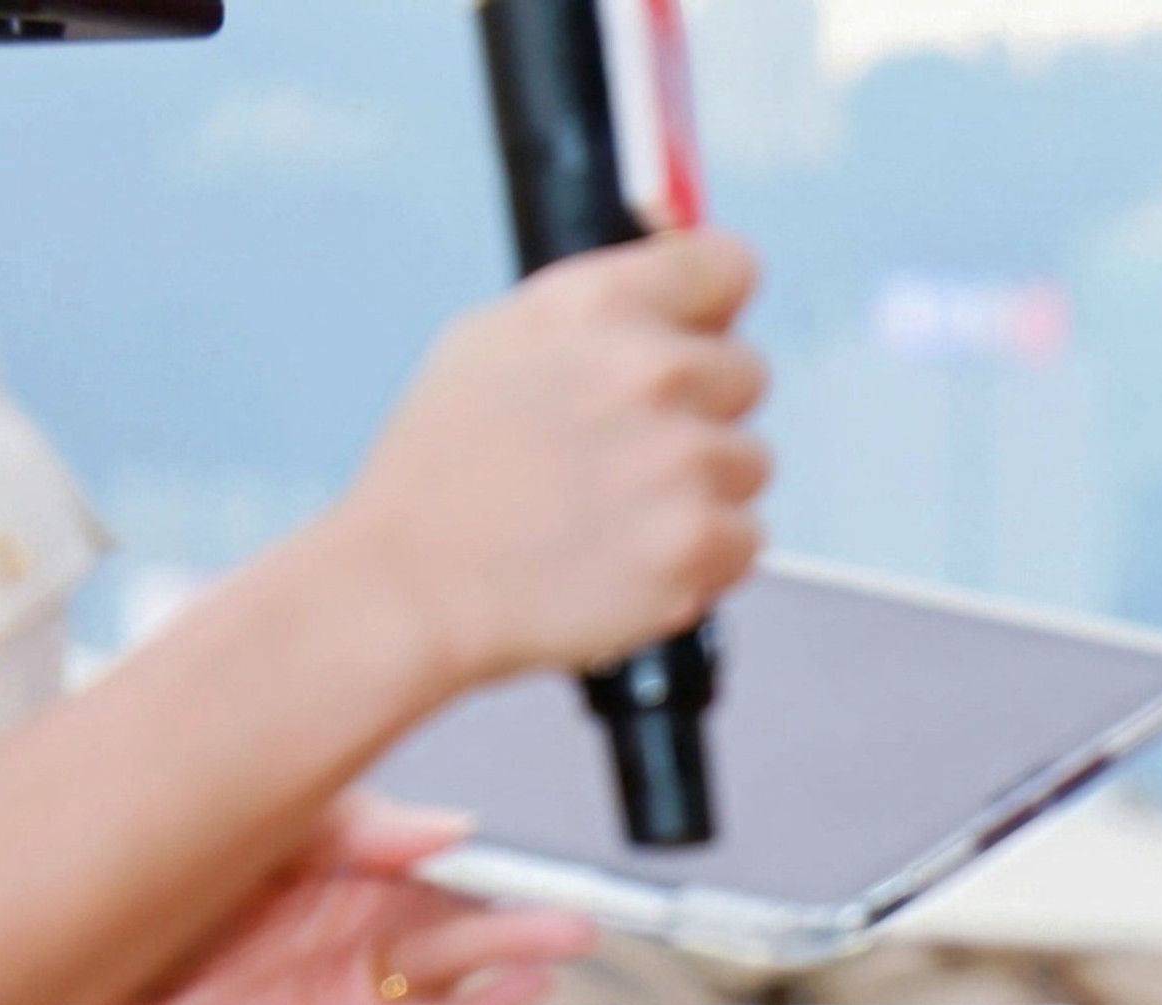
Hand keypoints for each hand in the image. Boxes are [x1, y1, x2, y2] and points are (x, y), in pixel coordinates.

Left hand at [44, 796, 591, 1004]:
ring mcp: (338, 985)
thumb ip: (357, 828)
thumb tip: (447, 827)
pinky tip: (518, 994)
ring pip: (444, 975)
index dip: (480, 862)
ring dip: (506, 962)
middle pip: (452, 922)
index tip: (524, 858)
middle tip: (572, 917)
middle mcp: (340, 923)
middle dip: (516, 919)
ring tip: (560, 946)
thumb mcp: (258, 819)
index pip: (426, 858)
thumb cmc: (132, 873)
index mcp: (327, 860)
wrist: (47, 957)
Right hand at [321, 229, 770, 697]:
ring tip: (614, 510)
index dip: (715, 304)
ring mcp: (682, 459)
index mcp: (597, 304)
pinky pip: (747, 539)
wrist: (412, 583)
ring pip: (749, 462)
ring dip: (701, 488)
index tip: (704, 327)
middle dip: (701, 408)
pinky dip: (703, 557)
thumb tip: (690, 296)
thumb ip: (603, 313)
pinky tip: (630, 555)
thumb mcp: (498, 341)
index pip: (725, 265)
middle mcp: (650, 370)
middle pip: (748, 373)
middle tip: (624, 449)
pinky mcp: (699, 542)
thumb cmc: (446, 468)